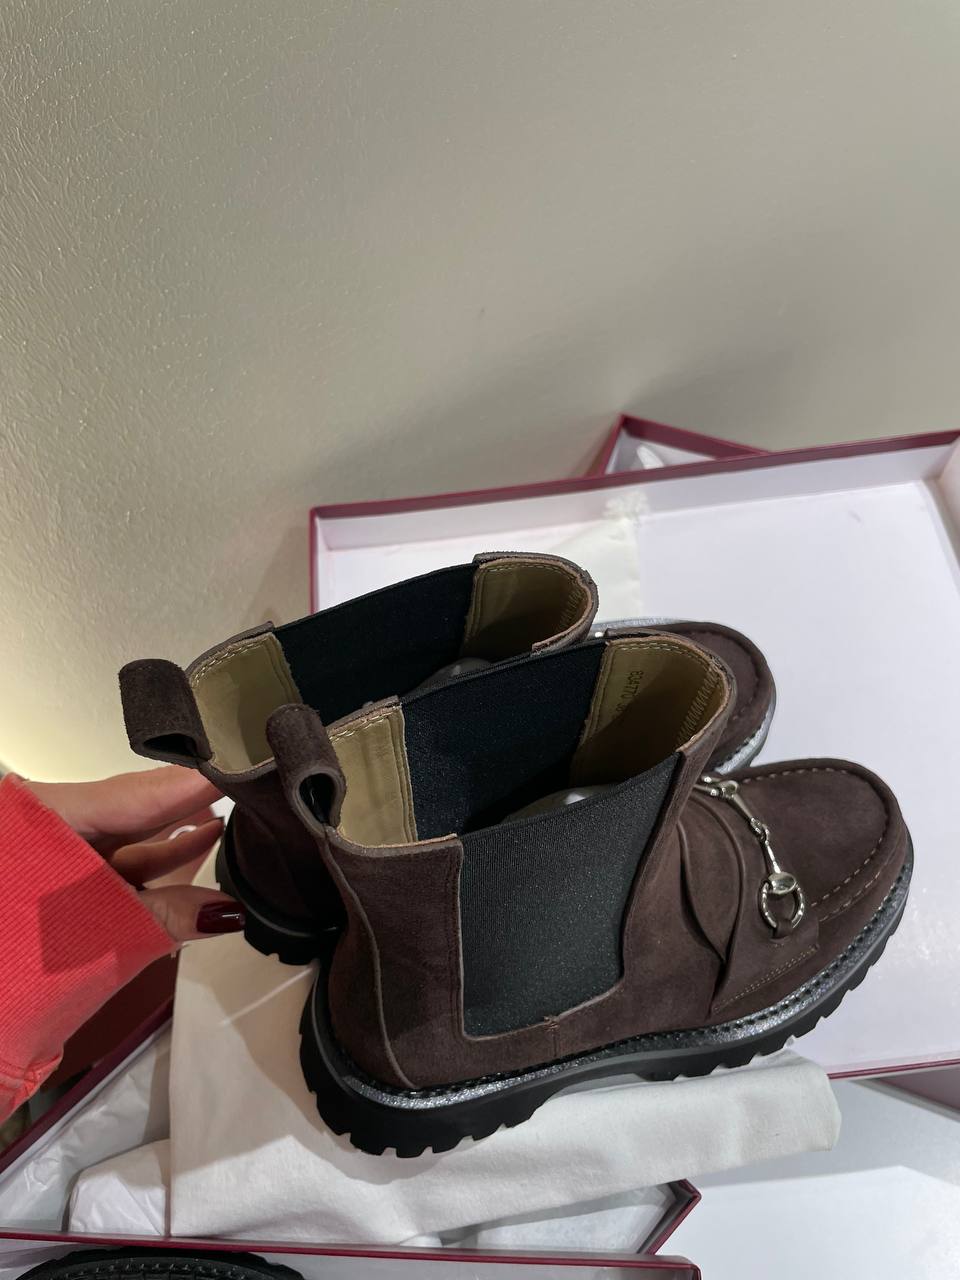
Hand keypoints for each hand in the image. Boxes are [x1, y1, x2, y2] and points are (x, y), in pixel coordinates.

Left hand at [21, 766, 244, 943]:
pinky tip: (195, 851)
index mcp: (52, 815)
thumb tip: (230, 911)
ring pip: (127, 838)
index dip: (195, 780)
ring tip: (232, 824)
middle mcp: (53, 826)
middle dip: (192, 806)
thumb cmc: (20, 958)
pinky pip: (115, 863)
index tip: (246, 766)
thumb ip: (168, 916)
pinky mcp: (58, 884)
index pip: (141, 790)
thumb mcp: (102, 931)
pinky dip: (153, 863)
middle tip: (253, 794)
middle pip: (136, 809)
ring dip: (177, 839)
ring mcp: (55, 857)